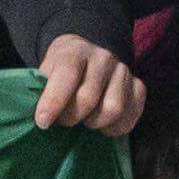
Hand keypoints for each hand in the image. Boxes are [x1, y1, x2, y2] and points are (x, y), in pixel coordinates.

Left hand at [29, 36, 146, 135]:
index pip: (67, 75)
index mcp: (75, 51)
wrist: (84, 56)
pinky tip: (103, 125)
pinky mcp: (138, 85)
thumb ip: (41, 90)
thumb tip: (40, 118)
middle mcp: (103, 57)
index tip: (43, 122)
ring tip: (84, 120)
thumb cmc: (60, 70)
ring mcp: (123, 70)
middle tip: (63, 121)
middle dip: (71, 117)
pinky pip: (131, 115)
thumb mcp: (45, 72)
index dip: (53, 102)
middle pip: (88, 98)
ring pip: (113, 109)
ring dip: (94, 123)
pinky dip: (116, 127)